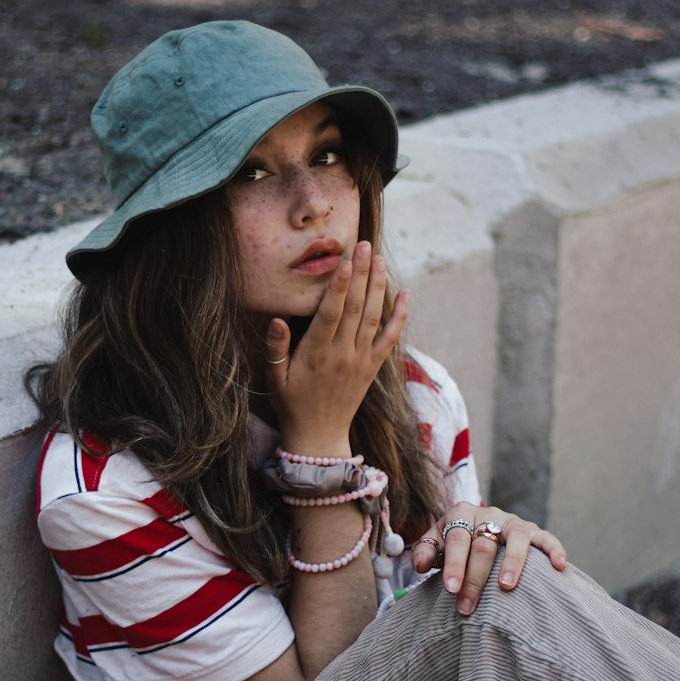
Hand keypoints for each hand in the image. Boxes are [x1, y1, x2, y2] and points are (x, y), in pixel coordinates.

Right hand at [265, 243, 407, 453]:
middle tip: (365, 246)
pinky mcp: (373, 367)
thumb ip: (275, 348)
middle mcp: (342, 354)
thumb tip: (277, 320)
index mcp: (316, 354)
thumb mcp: (274, 378)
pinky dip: (399, 317)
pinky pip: (389, 339)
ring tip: (380, 259)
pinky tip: (405, 294)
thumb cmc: (291, 403)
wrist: (319, 435)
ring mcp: (361, 360)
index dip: (339, 286)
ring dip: (377, 287)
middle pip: (354, 308)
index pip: (331, 313)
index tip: (346, 261)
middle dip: (361, 274)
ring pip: (372, 317)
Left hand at [410, 504, 566, 614]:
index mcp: (461, 514)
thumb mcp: (435, 544)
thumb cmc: (455, 543)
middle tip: (468, 606)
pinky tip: (560, 566)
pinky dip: (554, 549)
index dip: (454, 564)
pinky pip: (546, 538)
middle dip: (475, 577)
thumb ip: (426, 552)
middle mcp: (489, 514)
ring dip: (512, 562)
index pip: (457, 539)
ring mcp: (513, 522)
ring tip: (506, 587)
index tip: (451, 589)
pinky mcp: (533, 531)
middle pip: (483, 544)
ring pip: (517, 537)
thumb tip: (418, 566)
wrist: (476, 527)